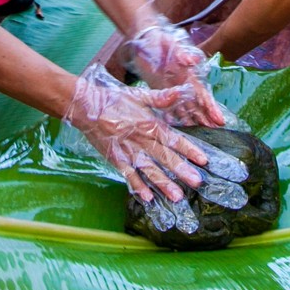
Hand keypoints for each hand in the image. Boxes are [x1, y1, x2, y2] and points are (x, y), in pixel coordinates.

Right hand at [63, 63, 213, 202]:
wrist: (85, 106)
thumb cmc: (114, 100)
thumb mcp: (139, 95)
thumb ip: (161, 97)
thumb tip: (181, 91)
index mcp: (150, 124)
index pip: (173, 139)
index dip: (189, 149)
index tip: (204, 160)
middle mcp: (141, 140)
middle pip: (164, 157)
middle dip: (181, 170)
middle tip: (197, 182)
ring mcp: (128, 151)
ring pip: (149, 169)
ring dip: (163, 183)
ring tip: (177, 196)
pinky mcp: (115, 159)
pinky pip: (129, 175)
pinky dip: (138, 186)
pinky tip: (148, 198)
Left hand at [117, 12, 225, 124]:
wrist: (144, 38)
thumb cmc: (159, 39)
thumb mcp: (171, 44)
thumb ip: (182, 53)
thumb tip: (193, 60)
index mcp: (189, 74)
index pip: (203, 93)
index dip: (211, 107)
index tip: (220, 120)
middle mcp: (183, 83)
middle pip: (197, 104)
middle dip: (206, 118)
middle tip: (215, 133)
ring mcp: (172, 88)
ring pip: (185, 108)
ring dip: (192, 121)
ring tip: (199, 136)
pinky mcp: (160, 91)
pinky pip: (168, 107)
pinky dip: (173, 117)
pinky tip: (175, 128)